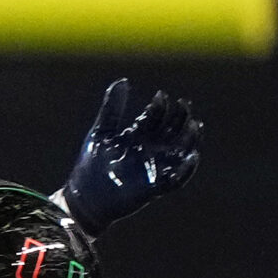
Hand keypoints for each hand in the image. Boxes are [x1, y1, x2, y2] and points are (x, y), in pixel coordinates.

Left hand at [62, 79, 201, 234]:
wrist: (83, 197)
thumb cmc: (91, 166)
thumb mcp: (101, 132)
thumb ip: (112, 108)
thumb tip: (124, 80)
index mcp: (137, 135)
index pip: (155, 117)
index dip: (160, 106)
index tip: (160, 96)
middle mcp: (149, 150)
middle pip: (172, 131)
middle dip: (180, 117)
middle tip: (184, 104)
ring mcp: (153, 168)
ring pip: (180, 151)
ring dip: (189, 139)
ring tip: (195, 125)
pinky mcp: (154, 188)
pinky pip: (176, 179)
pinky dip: (186, 169)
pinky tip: (192, 156)